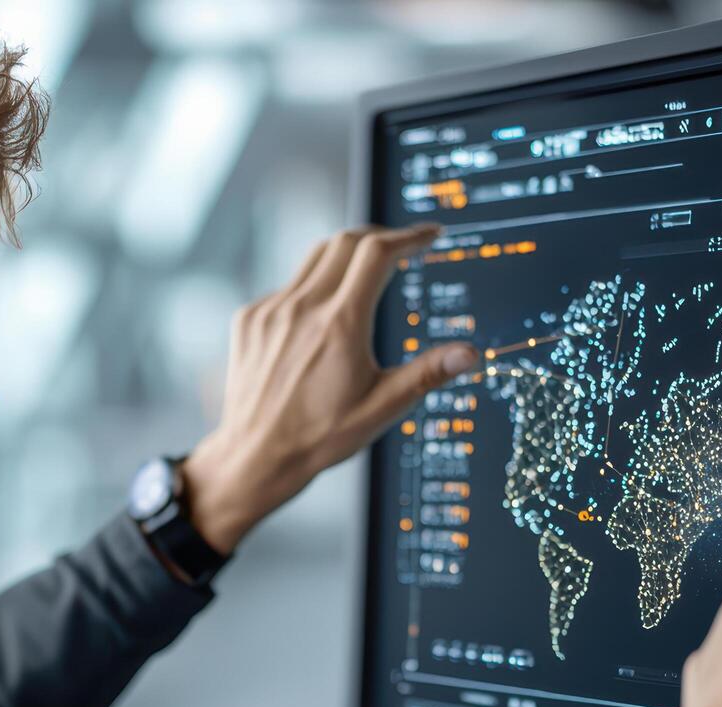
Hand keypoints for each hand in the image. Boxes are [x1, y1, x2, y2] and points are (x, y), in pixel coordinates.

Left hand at [182, 224, 478, 552]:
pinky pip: (287, 286)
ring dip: (345, 255)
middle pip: (346, 241)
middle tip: (402, 247)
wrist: (257, 455)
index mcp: (341, 325)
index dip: (409, 237)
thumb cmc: (320, 436)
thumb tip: (471, 354)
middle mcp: (303, 308)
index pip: (379, 253)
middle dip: (380, 237)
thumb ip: (428, 373)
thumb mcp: (382, 407)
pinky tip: (322, 316)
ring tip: (366, 272)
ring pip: (314, 258)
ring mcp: (271, 310)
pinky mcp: (250, 319)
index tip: (429, 236)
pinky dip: (312, 287)